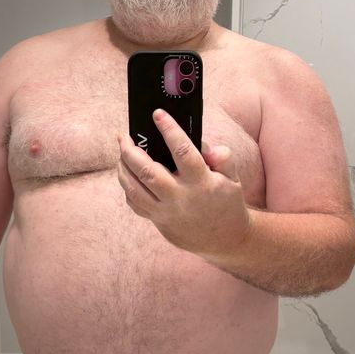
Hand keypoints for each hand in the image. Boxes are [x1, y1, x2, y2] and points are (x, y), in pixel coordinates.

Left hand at [117, 109, 251, 257]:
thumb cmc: (227, 202)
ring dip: (123, 167)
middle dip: (130, 151)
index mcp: (201, 182)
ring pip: (134, 189)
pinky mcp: (158, 221)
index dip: (169, 130)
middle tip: (124, 135)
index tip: (157, 114)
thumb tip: (204, 145)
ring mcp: (166, 212)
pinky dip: (127, 187)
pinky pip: (135, 204)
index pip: (182, 151)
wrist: (224, 239)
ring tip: (121, 152)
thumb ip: (222, 157)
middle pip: (147, 172)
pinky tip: (128, 174)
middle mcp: (181, 197)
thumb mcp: (233, 178)